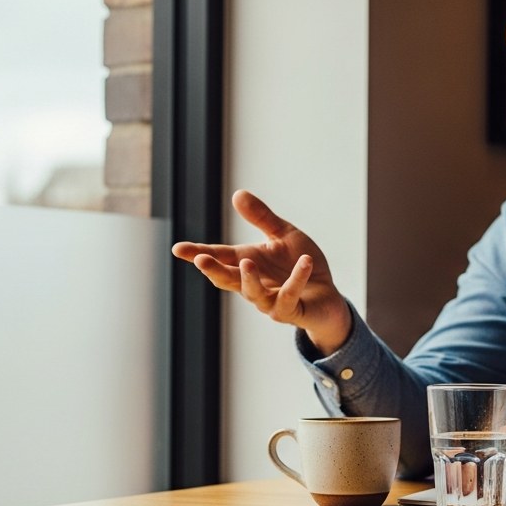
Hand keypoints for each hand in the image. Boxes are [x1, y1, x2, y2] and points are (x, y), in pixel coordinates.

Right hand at [172, 190, 351, 353]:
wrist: (327, 295)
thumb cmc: (301, 265)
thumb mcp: (283, 235)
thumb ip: (261, 217)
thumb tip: (237, 194)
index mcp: (248, 263)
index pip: (219, 257)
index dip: (198, 254)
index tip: (178, 249)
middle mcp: (254, 284)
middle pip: (227, 279)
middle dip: (213, 270)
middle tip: (200, 260)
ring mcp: (270, 301)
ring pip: (253, 294)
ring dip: (249, 279)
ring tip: (247, 263)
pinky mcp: (290, 311)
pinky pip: (290, 296)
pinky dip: (296, 279)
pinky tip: (304, 262)